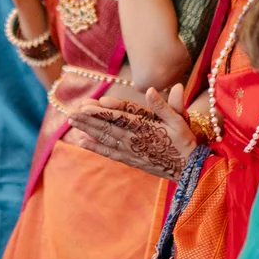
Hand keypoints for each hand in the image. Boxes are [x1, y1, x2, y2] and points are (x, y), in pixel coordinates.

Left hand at [63, 85, 197, 178]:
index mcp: (146, 127)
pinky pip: (109, 152)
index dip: (102, 111)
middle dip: (88, 119)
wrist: (188, 169)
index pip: (119, 116)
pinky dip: (95, 147)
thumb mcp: (179, 120)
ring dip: (87, 130)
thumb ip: (164, 106)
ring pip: (105, 138)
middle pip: (107, 127)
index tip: (86, 106)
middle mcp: (135, 139)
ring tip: (72, 122)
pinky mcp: (130, 159)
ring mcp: (131, 150)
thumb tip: (151, 89)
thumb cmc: (184, 141)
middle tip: (70, 113)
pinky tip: (82, 142)